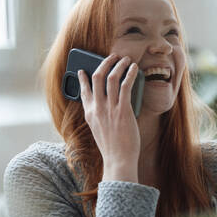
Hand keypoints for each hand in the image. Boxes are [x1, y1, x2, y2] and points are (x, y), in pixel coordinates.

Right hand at [78, 54, 140, 181]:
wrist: (118, 159)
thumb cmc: (112, 147)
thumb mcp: (99, 130)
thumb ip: (100, 116)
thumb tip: (109, 103)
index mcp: (89, 113)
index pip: (83, 90)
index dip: (83, 78)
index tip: (83, 69)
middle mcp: (97, 108)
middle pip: (97, 77)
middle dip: (105, 63)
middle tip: (112, 57)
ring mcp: (109, 108)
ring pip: (112, 78)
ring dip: (119, 65)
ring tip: (125, 59)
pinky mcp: (123, 110)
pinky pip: (126, 86)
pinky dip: (130, 74)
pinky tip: (134, 69)